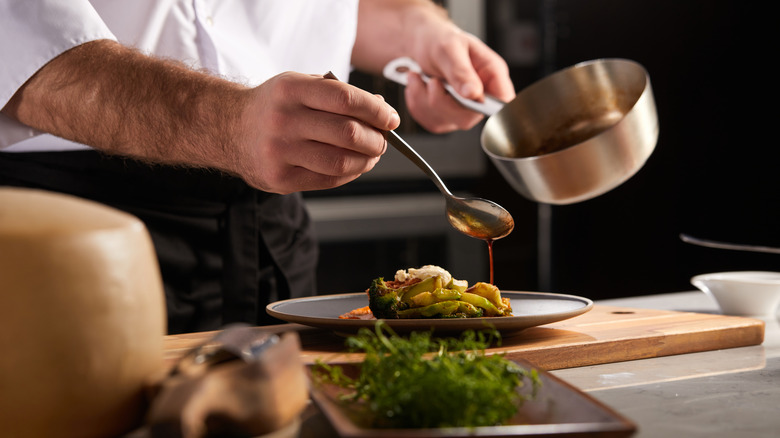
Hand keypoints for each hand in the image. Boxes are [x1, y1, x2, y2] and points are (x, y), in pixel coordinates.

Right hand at [233, 72, 399, 193]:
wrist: (227, 128)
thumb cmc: (274, 105)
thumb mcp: (300, 86)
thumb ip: (338, 95)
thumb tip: (381, 110)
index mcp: (291, 89)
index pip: (346, 99)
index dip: (376, 111)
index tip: (391, 119)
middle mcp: (283, 120)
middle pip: (348, 133)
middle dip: (376, 139)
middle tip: (383, 140)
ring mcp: (280, 152)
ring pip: (341, 161)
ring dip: (367, 160)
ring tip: (372, 155)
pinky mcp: (280, 179)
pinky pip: (328, 180)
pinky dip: (350, 173)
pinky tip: (354, 165)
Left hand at [405, 23, 514, 132]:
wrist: (420, 44)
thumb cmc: (439, 40)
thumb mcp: (450, 48)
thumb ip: (462, 71)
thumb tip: (474, 94)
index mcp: (492, 74)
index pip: (504, 102)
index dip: (490, 109)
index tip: (466, 99)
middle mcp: (480, 95)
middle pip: (468, 118)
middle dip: (442, 102)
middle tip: (432, 81)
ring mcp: (462, 109)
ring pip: (446, 121)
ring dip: (424, 100)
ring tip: (419, 78)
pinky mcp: (445, 117)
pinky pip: (430, 121)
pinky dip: (417, 104)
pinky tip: (418, 86)